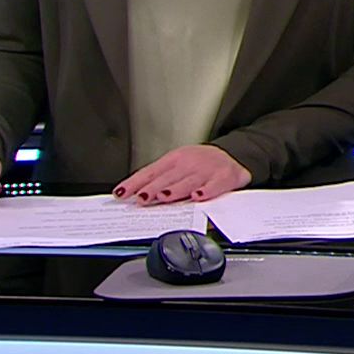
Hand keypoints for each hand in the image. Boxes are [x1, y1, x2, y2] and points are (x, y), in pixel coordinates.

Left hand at [115, 145, 250, 204]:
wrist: (232, 155)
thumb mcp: (177, 165)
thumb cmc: (200, 165)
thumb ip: (158, 179)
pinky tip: (198, 196)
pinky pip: (215, 185)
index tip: (121, 193)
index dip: (135, 183)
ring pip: (189, 181)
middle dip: (153, 188)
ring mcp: (207, 169)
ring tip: (164, 196)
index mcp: (174, 159)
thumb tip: (133, 194)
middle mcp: (189, 163)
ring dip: (176, 189)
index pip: (150, 172)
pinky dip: (207, 191)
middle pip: (168, 177)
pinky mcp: (225, 177)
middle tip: (141, 198)